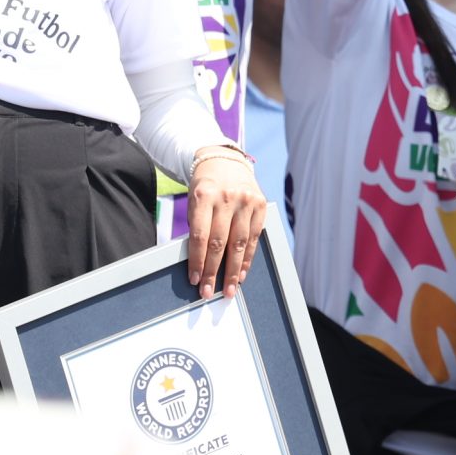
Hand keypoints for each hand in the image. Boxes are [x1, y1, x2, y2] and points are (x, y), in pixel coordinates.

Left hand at [187, 151, 267, 298]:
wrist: (225, 162)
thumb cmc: (205, 188)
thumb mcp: (195, 202)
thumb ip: (198, 227)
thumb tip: (199, 264)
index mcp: (204, 195)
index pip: (200, 235)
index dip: (197, 261)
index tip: (194, 280)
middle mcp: (227, 197)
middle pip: (219, 242)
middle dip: (213, 271)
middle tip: (208, 292)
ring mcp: (246, 200)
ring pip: (239, 243)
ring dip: (233, 270)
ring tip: (229, 289)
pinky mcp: (261, 204)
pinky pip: (254, 237)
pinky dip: (248, 258)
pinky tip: (242, 272)